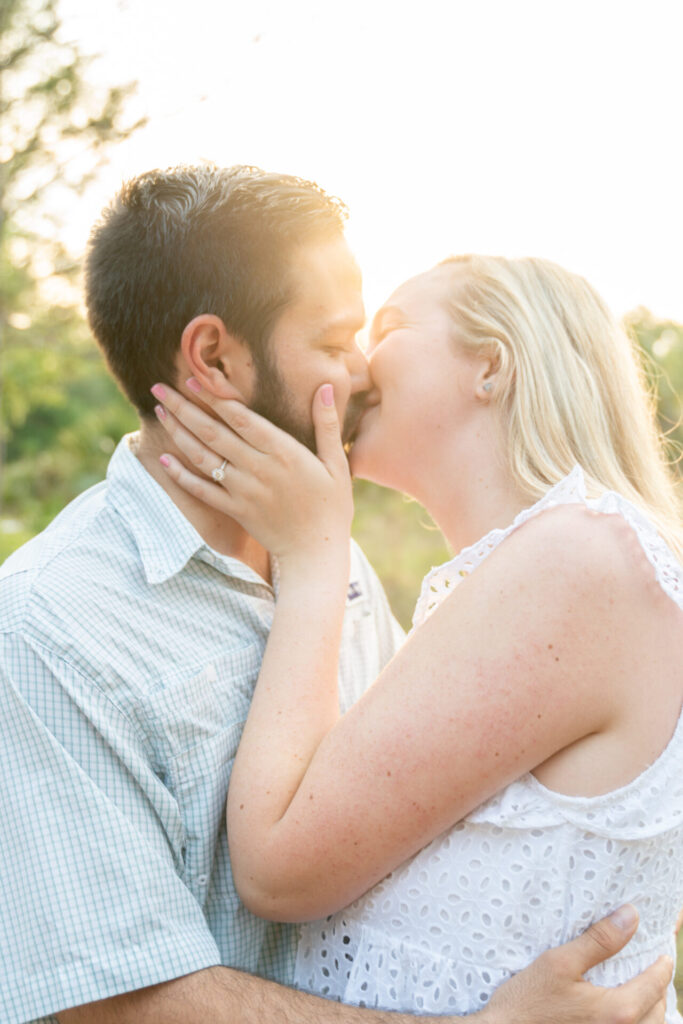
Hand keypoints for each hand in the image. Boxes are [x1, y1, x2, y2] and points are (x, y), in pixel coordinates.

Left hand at [151, 380, 353, 567]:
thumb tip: (324, 386)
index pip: (241, 418)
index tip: (193, 379)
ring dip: (179, 433)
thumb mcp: (337, 462)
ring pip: (204, 458)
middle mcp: (259, 468)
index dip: (214, 397)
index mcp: (285, 452)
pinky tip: (164, 459)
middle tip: (159, 388)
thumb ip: (327, 424)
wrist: (316, 552)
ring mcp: (244, 491)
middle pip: (214, 433)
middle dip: (184, 408)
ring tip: (160, 412)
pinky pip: (202, 491)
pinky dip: (181, 476)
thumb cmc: (331, 506)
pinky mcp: (235, 511)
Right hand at [482, 906, 671, 1023]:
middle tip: (655, 963)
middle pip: (658, 1009)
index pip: (655, 983)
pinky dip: (638, 1021)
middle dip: (660, 985)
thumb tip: (631, 916)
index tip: (664, 948)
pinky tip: (625, 1009)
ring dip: (652, 1007)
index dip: (663, 962)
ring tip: (645, 987)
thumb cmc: (528, 1001)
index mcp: (618, 1011)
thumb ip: (599, 941)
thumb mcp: (560, 962)